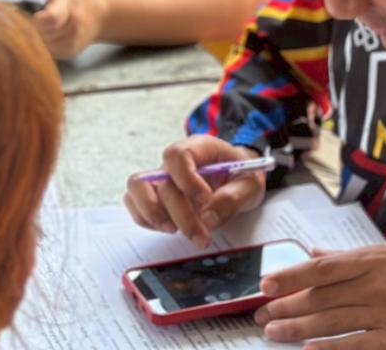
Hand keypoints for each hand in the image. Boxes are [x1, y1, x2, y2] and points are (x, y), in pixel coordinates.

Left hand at [32, 0, 106, 57]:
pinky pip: (47, 51)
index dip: (39, 19)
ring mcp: (72, 42)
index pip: (53, 18)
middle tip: (37, 15)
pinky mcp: (68, 53)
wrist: (100, 16)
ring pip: (43, 43)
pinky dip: (43, 43)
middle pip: (43, 32)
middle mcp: (74, 26)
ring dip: (38, 35)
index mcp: (70, 5)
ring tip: (44, 23)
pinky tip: (48, 33)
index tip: (34, 15)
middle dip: (34, 25)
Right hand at [123, 136, 264, 247]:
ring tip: (173, 230)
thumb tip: (208, 218)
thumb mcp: (251, 185)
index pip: (177, 155)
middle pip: (162, 182)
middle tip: (201, 236)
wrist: (237, 178)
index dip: (187, 180)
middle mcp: (174, 162)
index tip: (205, 201)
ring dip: (151, 213)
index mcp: (198, 148)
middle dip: (181, 214)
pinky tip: (169, 228)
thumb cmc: (242, 176)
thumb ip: (233, 198)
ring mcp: (161, 178)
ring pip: (136, 188)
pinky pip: (134, 203)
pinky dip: (145, 219)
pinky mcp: (155, 196)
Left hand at [254, 247, 385, 348]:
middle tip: (259, 315)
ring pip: (333, 321)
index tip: (266, 283)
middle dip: (287, 306)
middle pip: (321, 297)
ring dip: (299, 329)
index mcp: (373, 260)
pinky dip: (331, 348)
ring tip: (274, 334)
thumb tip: (316, 252)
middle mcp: (375, 284)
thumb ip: (352, 258)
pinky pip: (358, 345)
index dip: (292, 276)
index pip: (322, 267)